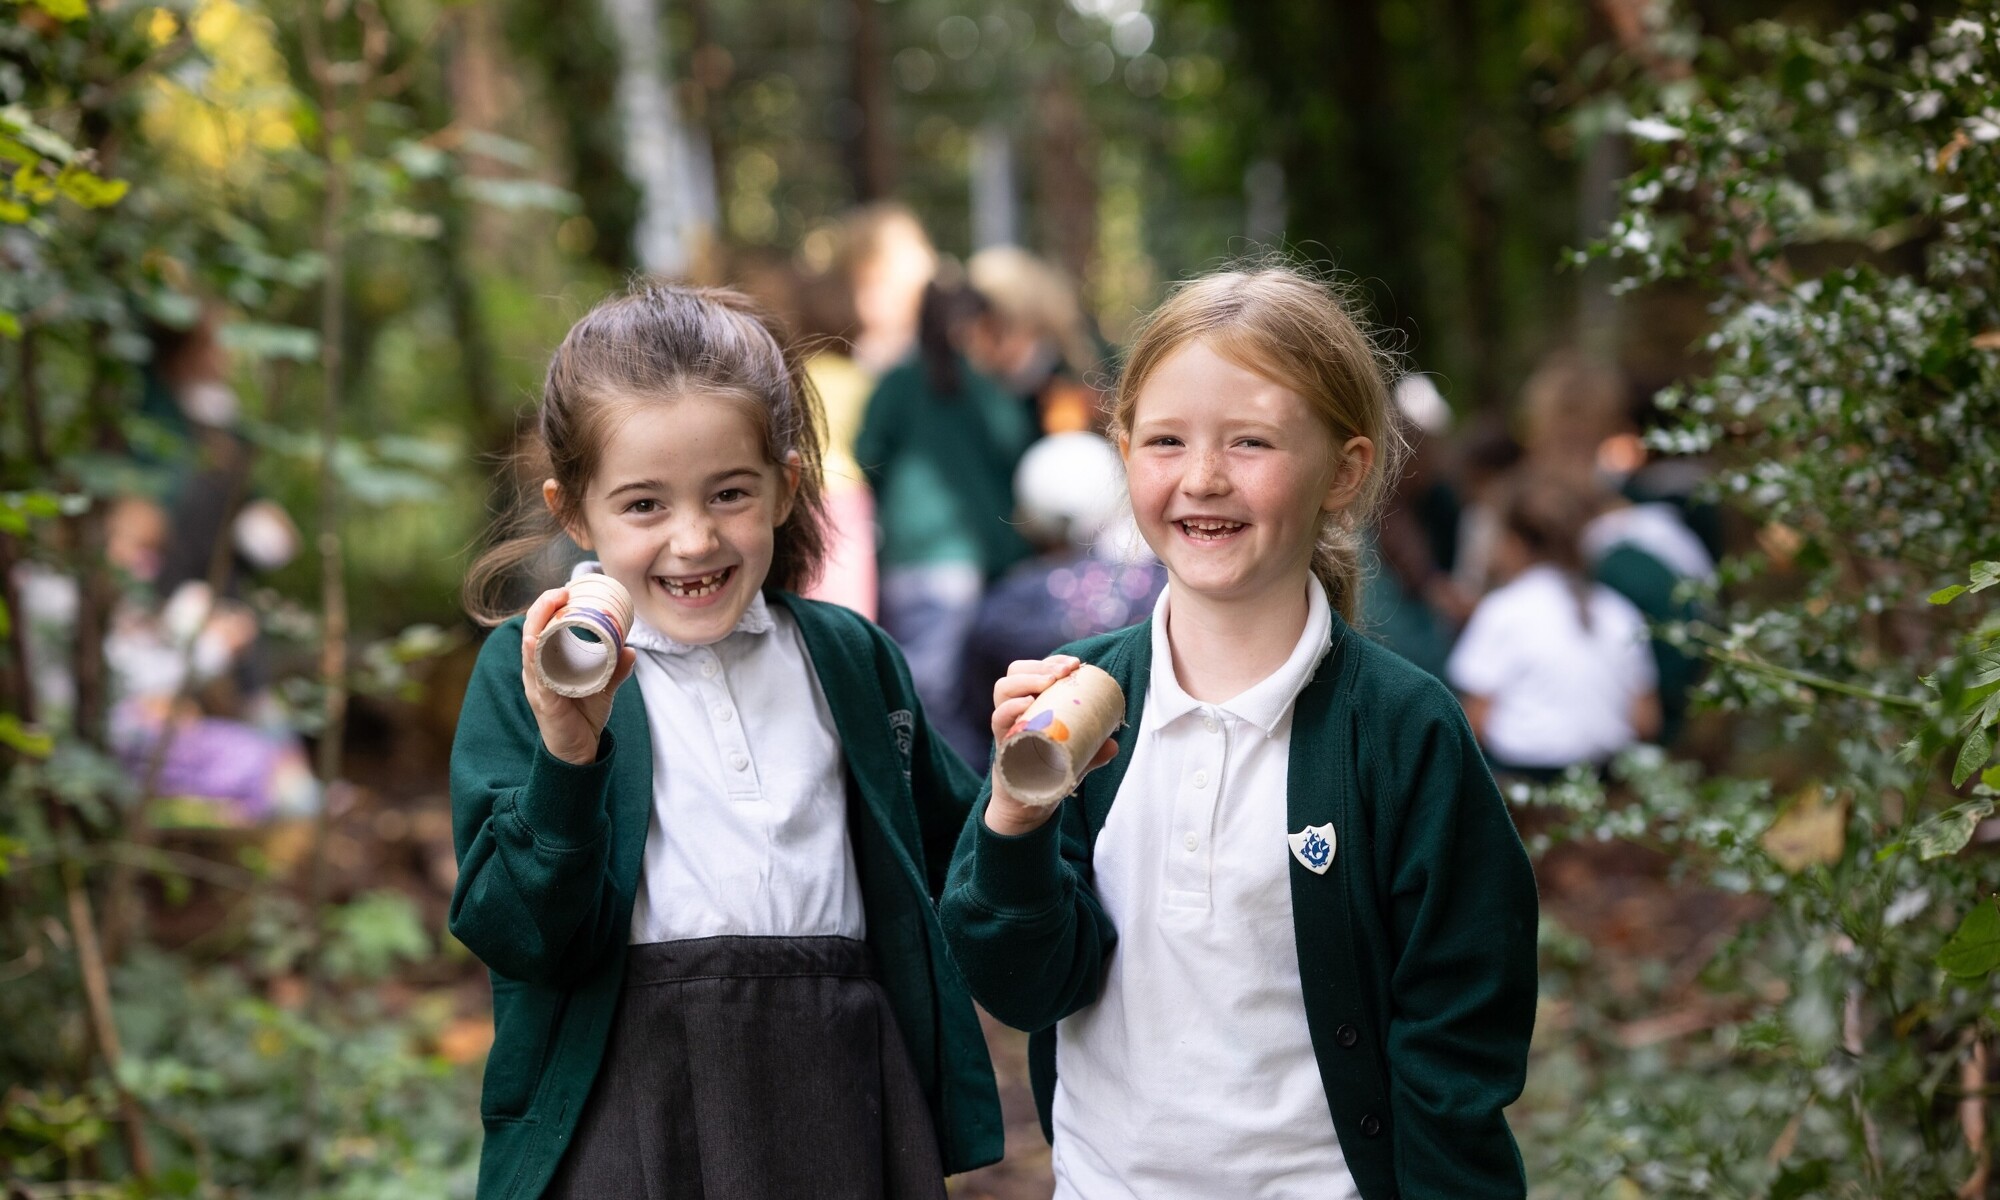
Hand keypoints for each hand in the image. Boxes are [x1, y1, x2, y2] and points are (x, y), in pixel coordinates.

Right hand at [520, 586, 637, 764]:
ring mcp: (537, 684)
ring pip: (530, 646)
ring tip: (552, 603)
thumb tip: (631, 650)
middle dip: (543, 607)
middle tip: (562, 591)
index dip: (548, 606)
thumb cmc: (583, 717)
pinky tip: (534, 641)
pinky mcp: (543, 700)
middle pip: (532, 630)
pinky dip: (534, 655)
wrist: (579, 753)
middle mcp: (536, 670)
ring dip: (539, 622)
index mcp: (547, 663)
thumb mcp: (603, 688)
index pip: (541, 628)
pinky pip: (535, 674)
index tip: (566, 589)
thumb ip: (615, 669)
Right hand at [984, 655, 1118, 836]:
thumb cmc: (1049, 771)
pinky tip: (1026, 705)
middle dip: (1040, 667)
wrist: (1027, 801)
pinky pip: (997, 720)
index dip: (1052, 661)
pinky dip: (1010, 709)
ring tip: (1046, 684)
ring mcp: (1006, 724)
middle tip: (1062, 674)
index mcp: (1033, 702)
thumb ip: (1094, 752)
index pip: (1036, 670)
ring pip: (1003, 689)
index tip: (1074, 664)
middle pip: (1016, 672)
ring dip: (1025, 680)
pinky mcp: (1000, 741)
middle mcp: (1015, 708)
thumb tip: (1113, 745)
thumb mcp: (1076, 758)